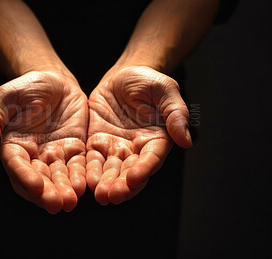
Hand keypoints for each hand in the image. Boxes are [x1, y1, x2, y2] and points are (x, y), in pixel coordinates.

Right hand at [0, 71, 87, 212]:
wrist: (55, 81)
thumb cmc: (26, 87)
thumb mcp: (5, 98)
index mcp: (13, 146)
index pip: (17, 166)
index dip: (26, 177)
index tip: (36, 187)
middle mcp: (33, 156)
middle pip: (38, 179)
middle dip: (47, 193)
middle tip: (56, 204)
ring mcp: (54, 155)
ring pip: (59, 177)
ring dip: (64, 190)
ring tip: (71, 201)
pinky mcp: (74, 150)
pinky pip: (78, 166)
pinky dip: (80, 177)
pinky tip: (85, 186)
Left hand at [86, 66, 191, 204]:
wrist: (123, 75)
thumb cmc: (148, 81)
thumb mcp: (165, 90)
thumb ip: (175, 113)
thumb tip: (186, 141)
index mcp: (156, 140)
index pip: (151, 159)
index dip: (143, 169)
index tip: (134, 179)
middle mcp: (137, 149)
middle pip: (130, 172)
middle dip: (122, 185)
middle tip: (112, 196)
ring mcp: (116, 147)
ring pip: (111, 171)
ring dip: (105, 183)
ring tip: (99, 195)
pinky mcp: (97, 143)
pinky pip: (93, 159)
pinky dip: (89, 171)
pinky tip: (85, 181)